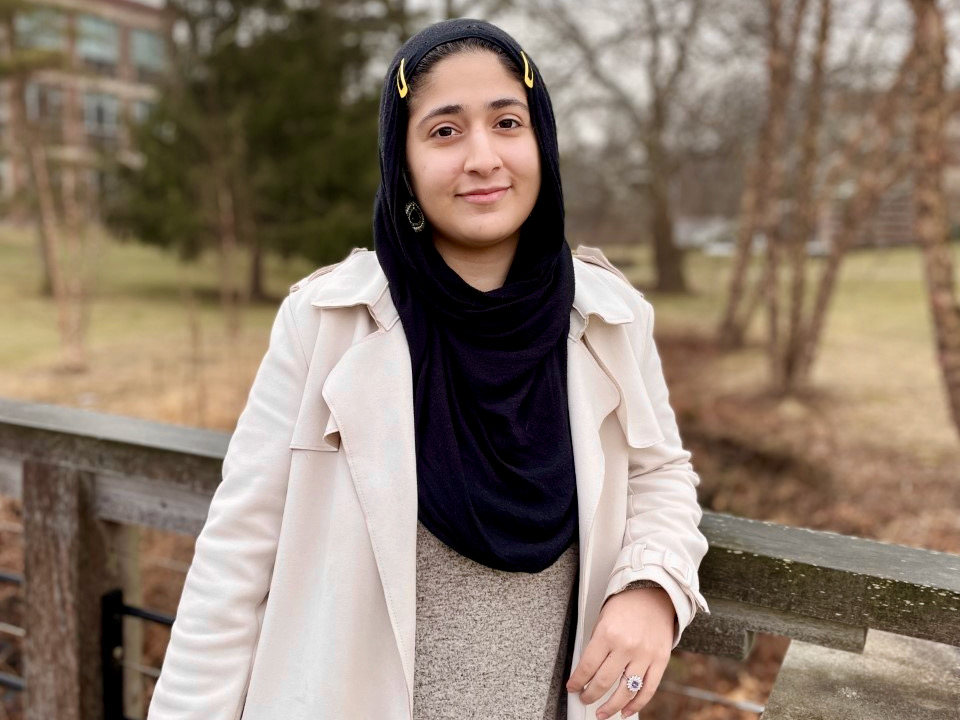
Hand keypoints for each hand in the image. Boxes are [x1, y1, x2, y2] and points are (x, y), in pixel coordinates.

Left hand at [565, 586, 674, 718]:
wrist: (655, 593)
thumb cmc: (626, 604)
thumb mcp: (603, 619)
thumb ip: (596, 644)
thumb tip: (585, 670)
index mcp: (608, 633)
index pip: (587, 667)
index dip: (577, 681)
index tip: (572, 687)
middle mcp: (626, 646)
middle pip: (604, 682)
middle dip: (590, 696)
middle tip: (584, 699)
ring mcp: (645, 655)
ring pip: (626, 691)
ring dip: (611, 707)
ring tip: (602, 713)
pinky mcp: (660, 660)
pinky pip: (648, 690)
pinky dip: (636, 704)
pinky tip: (626, 711)